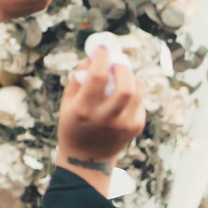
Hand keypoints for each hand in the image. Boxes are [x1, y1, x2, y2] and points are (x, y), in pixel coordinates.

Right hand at [55, 48, 145, 194]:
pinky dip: (133, 92)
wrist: (88, 159)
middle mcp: (107, 118)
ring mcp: (125, 124)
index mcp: (85, 110)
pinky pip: (140, 101)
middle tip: (117, 61)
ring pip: (137, 92)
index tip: (103, 48)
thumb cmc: (74, 125)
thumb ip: (79, 78)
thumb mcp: (67, 103)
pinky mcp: (137, 127)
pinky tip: (122, 95)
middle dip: (123, 67)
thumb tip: (95, 56)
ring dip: (131, 78)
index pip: (99, 77)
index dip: (103, 58)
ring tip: (121, 76)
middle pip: (126, 86)